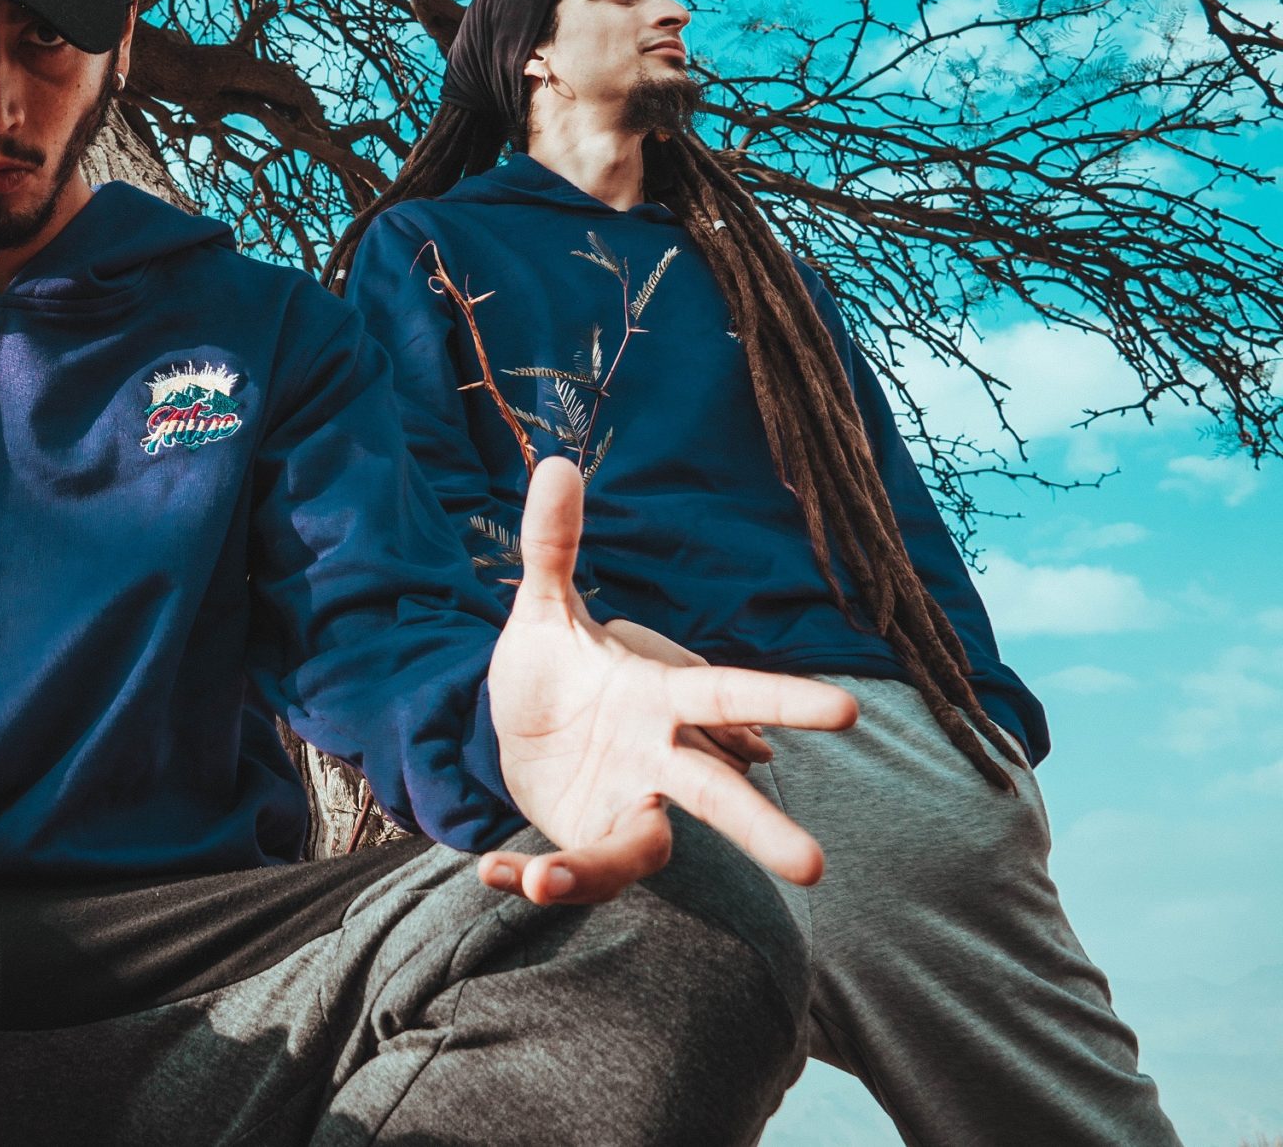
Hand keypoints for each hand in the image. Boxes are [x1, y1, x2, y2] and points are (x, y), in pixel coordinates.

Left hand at [480, 457, 857, 906]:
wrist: (519, 729)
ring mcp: (627, 805)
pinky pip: (575, 867)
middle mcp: (657, 758)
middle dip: (760, 826)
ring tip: (545, 879)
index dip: (782, 702)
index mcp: (660, 698)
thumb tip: (556, 462)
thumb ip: (553, 546)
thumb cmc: (554, 667)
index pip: (728, 694)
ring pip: (643, 850)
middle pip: (717, 793)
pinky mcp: (589, 841)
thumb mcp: (543, 609)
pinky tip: (493, 869)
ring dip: (600, 869)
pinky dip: (539, 871)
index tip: (848, 711)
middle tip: (816, 867)